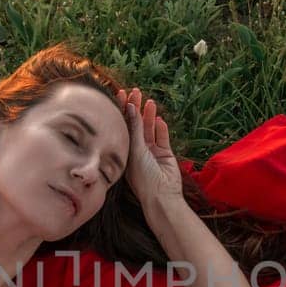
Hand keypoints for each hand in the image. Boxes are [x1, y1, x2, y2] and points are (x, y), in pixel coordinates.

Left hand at [116, 86, 184, 205]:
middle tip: (135, 91)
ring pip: (149, 129)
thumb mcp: (136, 150)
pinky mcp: (165, 154)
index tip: (120, 93)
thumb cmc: (143, 177)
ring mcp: (152, 152)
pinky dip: (161, 128)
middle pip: (136, 124)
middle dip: (135, 108)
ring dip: (149, 115)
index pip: (122, 125)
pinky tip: (159, 119)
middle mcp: (137, 150)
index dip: (121, 109)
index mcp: (125, 150)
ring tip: (149, 101)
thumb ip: (135, 128)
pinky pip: (163, 137)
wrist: (161, 195)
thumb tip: (130, 107)